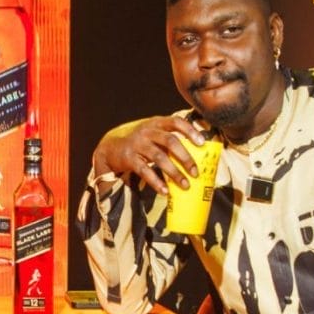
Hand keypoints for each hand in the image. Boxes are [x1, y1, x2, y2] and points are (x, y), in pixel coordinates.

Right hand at [93, 115, 209, 195]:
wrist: (111, 147)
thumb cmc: (140, 142)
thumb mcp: (153, 134)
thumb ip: (169, 139)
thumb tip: (197, 152)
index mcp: (156, 123)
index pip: (176, 122)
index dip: (190, 131)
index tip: (202, 143)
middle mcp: (147, 131)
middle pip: (170, 141)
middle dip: (185, 158)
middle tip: (195, 172)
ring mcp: (137, 144)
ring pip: (159, 157)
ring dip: (174, 172)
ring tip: (185, 185)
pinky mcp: (129, 158)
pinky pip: (145, 171)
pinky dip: (156, 182)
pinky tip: (165, 191)